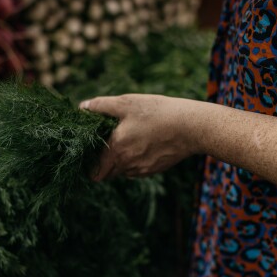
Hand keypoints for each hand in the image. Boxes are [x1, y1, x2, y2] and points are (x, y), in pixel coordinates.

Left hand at [79, 94, 197, 180]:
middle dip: (102, 162)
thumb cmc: (158, 112)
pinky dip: (133, 161)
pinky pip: (136, 170)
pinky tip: (141, 144)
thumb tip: (82, 108)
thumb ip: (101, 106)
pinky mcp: (155, 170)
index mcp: (116, 150)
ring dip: (119, 161)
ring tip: (125, 140)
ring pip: (122, 171)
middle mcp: (127, 165)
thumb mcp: (126, 103)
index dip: (89, 162)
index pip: (95, 171)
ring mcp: (142, 169)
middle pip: (106, 173)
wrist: (194, 127)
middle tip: (105, 143)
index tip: (89, 151)